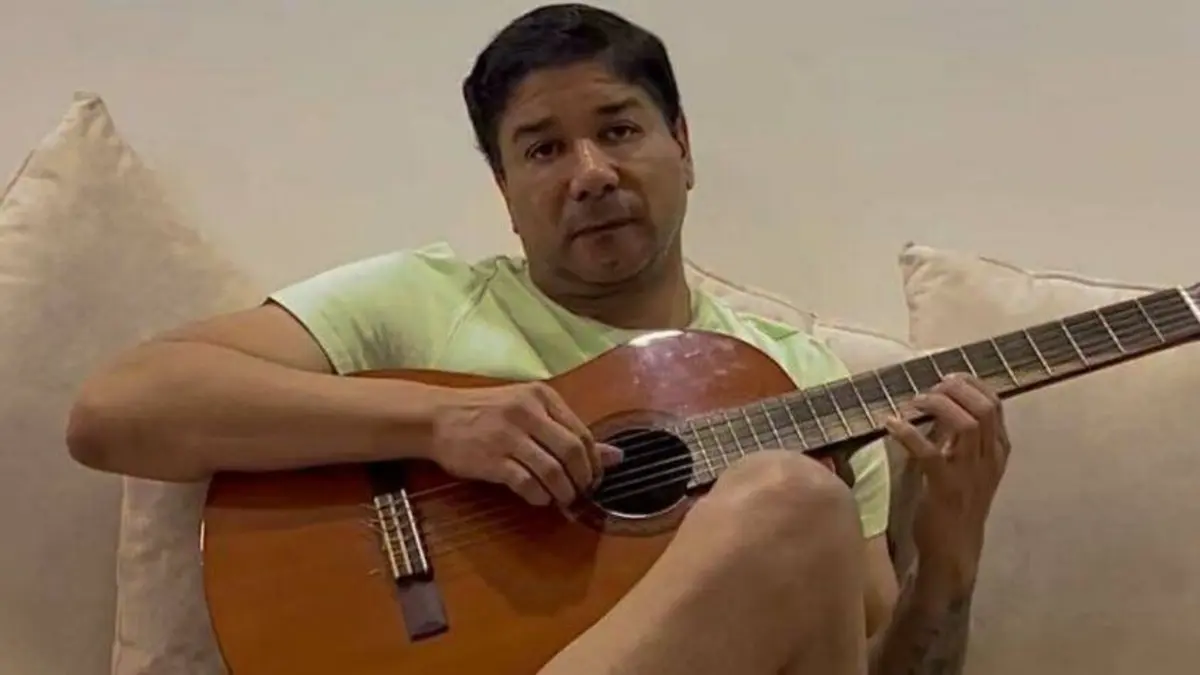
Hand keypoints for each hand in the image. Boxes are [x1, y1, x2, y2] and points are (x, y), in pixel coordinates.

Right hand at [427, 382, 622, 506]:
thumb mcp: (529, 412)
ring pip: (552, 471)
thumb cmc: (486, 413)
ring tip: (562, 500)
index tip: (594, 478)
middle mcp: (527, 412)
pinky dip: (539, 496)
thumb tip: (617, 456)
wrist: (437, 417)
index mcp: (541, 397)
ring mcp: (508, 436)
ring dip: (563, 492)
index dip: (594, 462)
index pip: (582, 433)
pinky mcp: (491, 459)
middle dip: (583, 479)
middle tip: (581, 493)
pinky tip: (538, 499)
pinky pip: (526, 484)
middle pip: (572, 452)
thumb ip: (569, 431)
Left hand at [885, 373, 1011, 596]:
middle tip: (927, 390)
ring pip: (966, 423)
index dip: (970, 383)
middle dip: (955, 389)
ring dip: (936, 406)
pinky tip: (890, 424)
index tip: (946, 378)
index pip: (995, 403)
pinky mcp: (945, 488)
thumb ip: (959, 437)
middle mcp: (990, 459)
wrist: (953, 550)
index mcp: (998, 451)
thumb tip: (937, 404)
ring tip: (912, 404)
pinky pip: (929, 452)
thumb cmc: (955, 505)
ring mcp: (970, 474)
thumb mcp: (966, 466)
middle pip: (985, 407)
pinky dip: (908, 433)